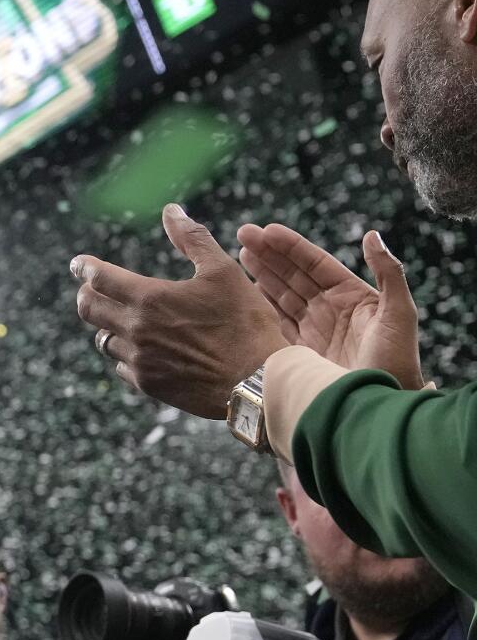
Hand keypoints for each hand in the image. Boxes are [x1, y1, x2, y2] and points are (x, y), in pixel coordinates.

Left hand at [72, 204, 289, 417]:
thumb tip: (172, 211)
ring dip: (107, 325)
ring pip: (103, 339)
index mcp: (149, 298)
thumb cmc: (244, 321)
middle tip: (90, 288)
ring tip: (119, 318)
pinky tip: (139, 348)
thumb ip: (193, 239)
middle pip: (89, 309)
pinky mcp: (147, 383)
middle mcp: (136, 329)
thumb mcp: (223, 271)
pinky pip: (121, 366)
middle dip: (86, 294)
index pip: (99, 278)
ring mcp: (139, 359)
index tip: (78, 264)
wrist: (256, 380)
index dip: (85, 268)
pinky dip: (124, 353)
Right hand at [236, 225, 423, 389]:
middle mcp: (330, 311)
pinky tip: (244, 294)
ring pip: (280, 296)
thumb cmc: (396, 362)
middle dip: (268, 254)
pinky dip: (259, 308)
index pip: (315, 264)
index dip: (290, 246)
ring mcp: (312, 332)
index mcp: (353, 297)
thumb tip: (371, 236)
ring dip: (260, 275)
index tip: (266, 231)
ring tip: (239, 256)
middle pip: (293, 275)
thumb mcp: (399, 314)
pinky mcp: (299, 353)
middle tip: (242, 234)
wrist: (378, 409)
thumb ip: (389, 273)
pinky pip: (274, 324)